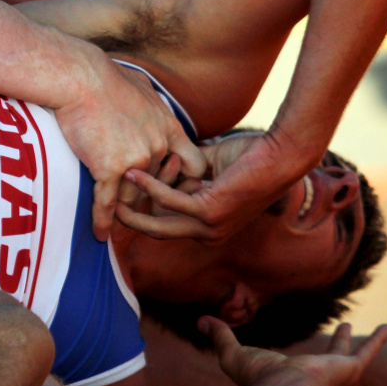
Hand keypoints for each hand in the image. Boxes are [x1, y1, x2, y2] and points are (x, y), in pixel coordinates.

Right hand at [53, 58, 204, 240]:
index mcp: (169, 129)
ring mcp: (135, 161)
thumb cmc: (107, 77)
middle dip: (149, 199)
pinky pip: (108, 203)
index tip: (173, 183)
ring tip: (118, 230)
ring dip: (125, 214)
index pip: (192, 165)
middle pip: (159, 186)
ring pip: (133, 196)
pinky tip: (101, 234)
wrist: (82, 79)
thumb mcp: (142, 87)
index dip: (184, 178)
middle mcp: (158, 148)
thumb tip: (148, 98)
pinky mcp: (109, 169)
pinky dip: (103, 221)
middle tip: (141, 212)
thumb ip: (152, 102)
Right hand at [115, 129, 312, 244]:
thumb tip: (161, 160)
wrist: (282, 152)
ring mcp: (210, 226)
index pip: (167, 223)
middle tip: (104, 203)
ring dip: (131, 207)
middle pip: (156, 230)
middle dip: (128, 219)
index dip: (142, 210)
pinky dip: (149, 187)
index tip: (121, 194)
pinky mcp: (210, 212)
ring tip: (109, 188)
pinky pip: (169, 201)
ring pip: (158, 222)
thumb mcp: (209, 165)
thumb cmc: (252, 155)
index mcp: (210, 226)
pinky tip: (132, 173)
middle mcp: (209, 233)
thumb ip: (185, 169)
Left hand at [202, 316, 386, 385]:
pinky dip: (378, 339)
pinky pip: (366, 351)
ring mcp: (333, 372)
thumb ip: (219, 336)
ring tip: (353, 323)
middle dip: (333, 342)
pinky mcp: (348, 368)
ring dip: (352, 339)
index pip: (291, 363)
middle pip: (326, 355)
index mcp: (288, 374)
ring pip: (347, 352)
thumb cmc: (256, 378)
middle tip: (341, 326)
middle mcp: (314, 375)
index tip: (283, 351)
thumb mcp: (232, 352)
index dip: (286, 356)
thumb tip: (200, 320)